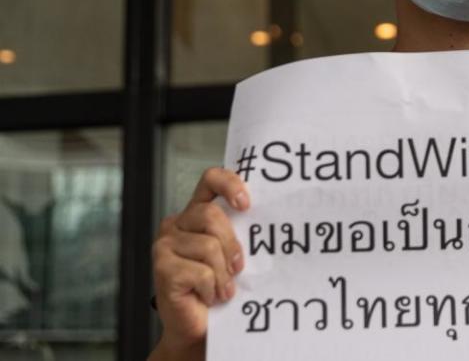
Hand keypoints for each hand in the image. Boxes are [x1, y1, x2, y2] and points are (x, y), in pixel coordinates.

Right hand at [151, 167, 248, 355]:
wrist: (199, 326)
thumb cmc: (220, 286)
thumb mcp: (233, 253)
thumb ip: (240, 232)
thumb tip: (270, 218)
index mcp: (197, 212)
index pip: (211, 179)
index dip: (230, 184)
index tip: (247, 203)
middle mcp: (177, 223)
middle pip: (212, 216)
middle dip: (232, 245)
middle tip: (239, 268)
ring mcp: (165, 244)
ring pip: (209, 246)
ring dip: (223, 274)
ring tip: (224, 289)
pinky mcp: (162, 268)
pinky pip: (201, 272)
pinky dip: (212, 288)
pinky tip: (210, 296)